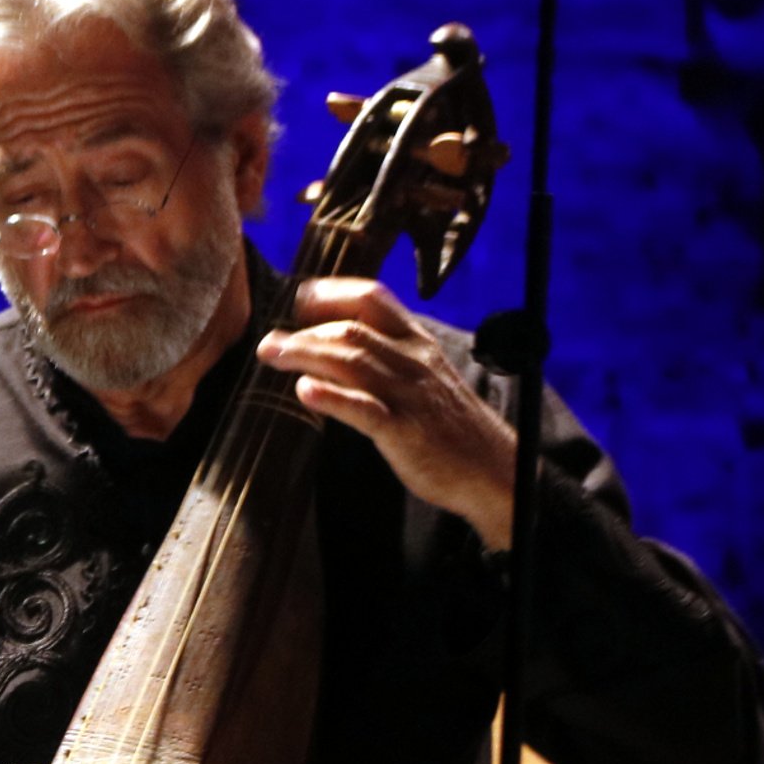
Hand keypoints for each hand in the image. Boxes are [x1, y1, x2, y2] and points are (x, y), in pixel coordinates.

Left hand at [256, 277, 516, 548]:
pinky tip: (304, 391)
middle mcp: (413, 361)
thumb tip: (337, 352)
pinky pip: (364, 409)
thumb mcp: (425, 380)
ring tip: (272, 356)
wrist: (495, 470)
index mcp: (419, 344)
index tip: (299, 299)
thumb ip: (388, 360)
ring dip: (305, 354)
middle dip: (303, 331)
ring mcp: (409, 395)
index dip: (331, 293)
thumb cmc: (452, 428)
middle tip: (268, 343)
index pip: (372, 298)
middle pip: (351, 328)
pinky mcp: (404, 432)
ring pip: (351, 360)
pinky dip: (331, 397)